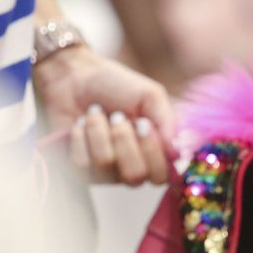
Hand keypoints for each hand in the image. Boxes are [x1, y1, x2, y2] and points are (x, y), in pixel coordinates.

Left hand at [33, 47, 175, 185]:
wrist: (75, 76)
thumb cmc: (116, 85)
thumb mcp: (150, 95)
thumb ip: (168, 122)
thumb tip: (177, 154)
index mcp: (154, 153)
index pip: (162, 176)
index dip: (152, 152)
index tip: (142, 123)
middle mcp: (131, 167)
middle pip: (134, 176)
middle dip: (123, 139)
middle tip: (117, 116)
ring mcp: (104, 172)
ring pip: (105, 164)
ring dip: (99, 130)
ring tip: (96, 112)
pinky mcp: (78, 169)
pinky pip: (81, 162)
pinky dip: (81, 135)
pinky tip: (80, 122)